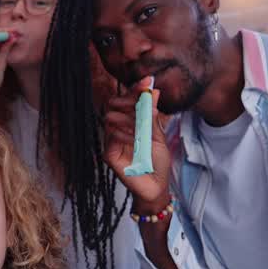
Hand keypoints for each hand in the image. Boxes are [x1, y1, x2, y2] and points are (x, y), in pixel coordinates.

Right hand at [103, 80, 171, 209]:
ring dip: (128, 118)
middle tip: (142, 104)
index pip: (126, 100)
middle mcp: (117, 129)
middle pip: (113, 104)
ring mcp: (111, 141)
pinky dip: (126, 135)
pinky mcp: (109, 154)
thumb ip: (153, 115)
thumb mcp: (158, 135)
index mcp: (130, 122)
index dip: (134, 90)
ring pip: (110, 118)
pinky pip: (112, 137)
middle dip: (129, 101)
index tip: (146, 82)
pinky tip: (136, 141)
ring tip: (141, 127)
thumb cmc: (157, 162)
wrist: (157, 186)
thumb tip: (153, 90)